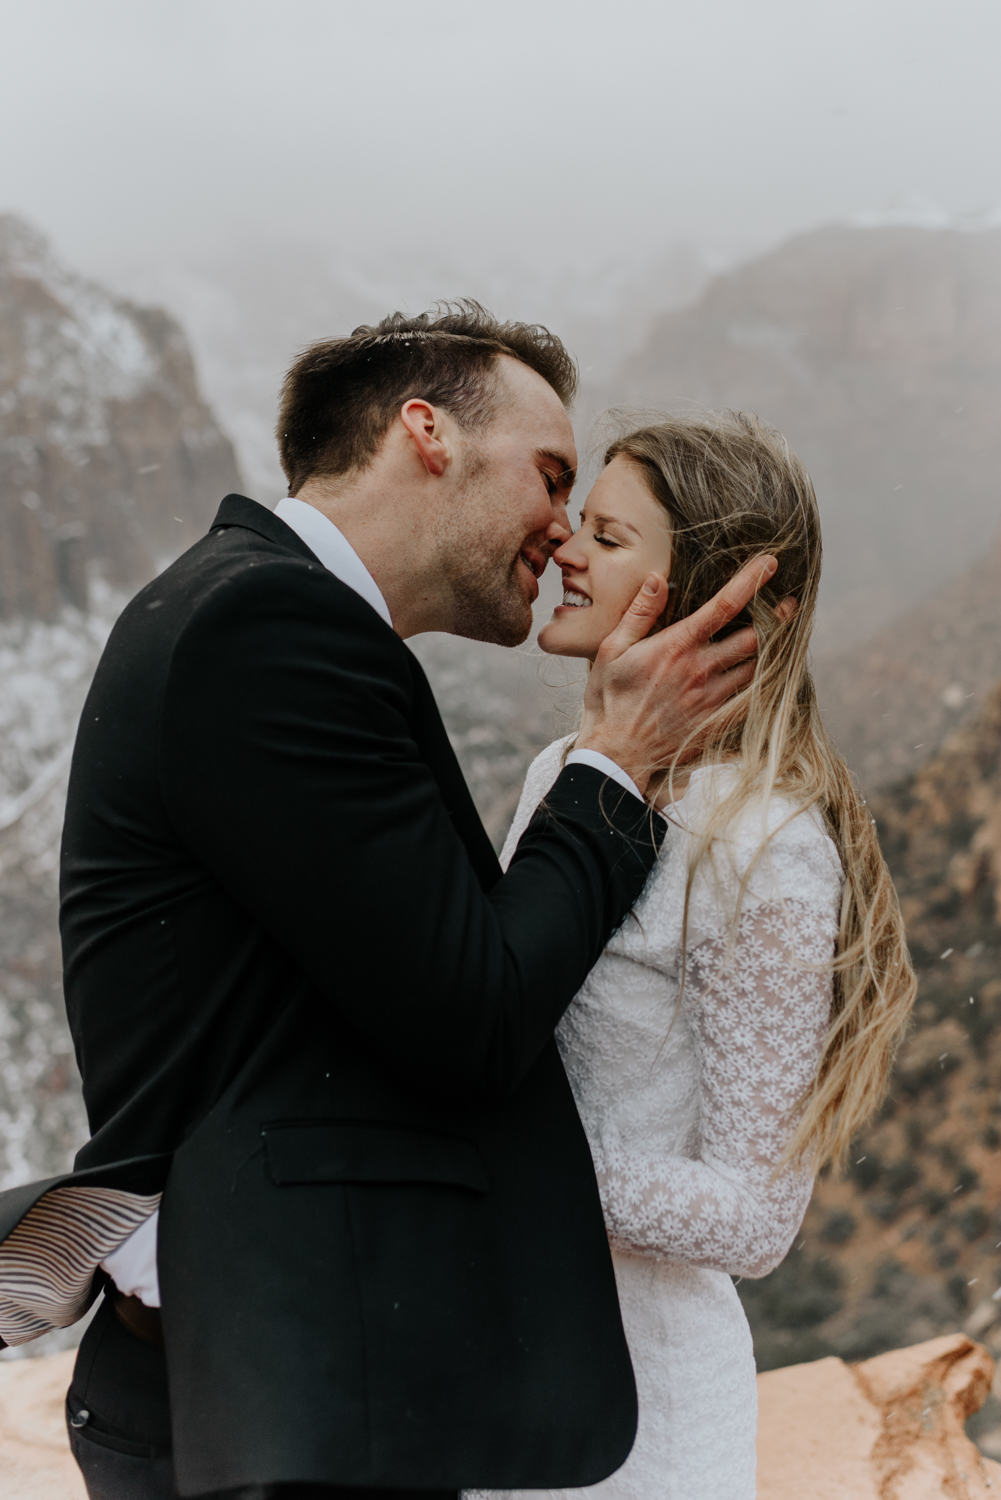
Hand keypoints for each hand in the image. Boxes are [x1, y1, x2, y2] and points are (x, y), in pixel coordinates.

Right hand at [576, 555, 778, 794]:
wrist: (616, 754)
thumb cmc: (610, 699)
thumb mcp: (612, 650)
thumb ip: (639, 613)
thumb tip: (658, 578)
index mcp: (677, 646)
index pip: (724, 605)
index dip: (751, 581)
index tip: (770, 563)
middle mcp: (702, 670)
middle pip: (754, 637)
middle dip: (776, 618)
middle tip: (788, 605)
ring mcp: (713, 698)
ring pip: (757, 667)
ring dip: (772, 650)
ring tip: (782, 637)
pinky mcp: (717, 722)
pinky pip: (751, 699)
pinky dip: (764, 684)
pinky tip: (770, 677)